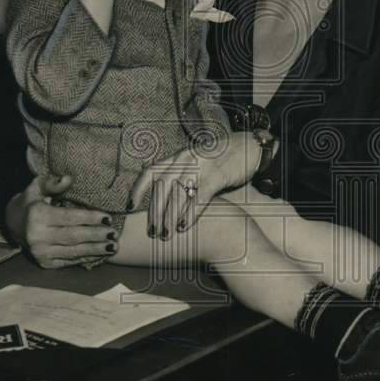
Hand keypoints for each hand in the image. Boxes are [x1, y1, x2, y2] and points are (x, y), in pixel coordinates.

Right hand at [4, 173, 119, 268]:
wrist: (12, 225)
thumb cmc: (30, 202)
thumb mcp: (37, 187)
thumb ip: (52, 182)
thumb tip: (68, 178)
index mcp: (37, 216)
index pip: (69, 218)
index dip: (90, 218)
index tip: (108, 217)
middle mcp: (37, 237)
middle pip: (74, 236)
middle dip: (96, 235)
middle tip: (114, 234)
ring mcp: (40, 252)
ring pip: (73, 252)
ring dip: (95, 250)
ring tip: (112, 246)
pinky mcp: (45, 263)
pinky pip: (69, 261)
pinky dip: (86, 258)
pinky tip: (99, 254)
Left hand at [130, 132, 260, 240]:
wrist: (249, 146)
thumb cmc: (220, 156)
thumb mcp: (194, 159)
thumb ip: (176, 170)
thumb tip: (152, 180)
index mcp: (178, 156)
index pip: (150, 171)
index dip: (138, 190)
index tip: (129, 208)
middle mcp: (185, 158)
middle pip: (162, 187)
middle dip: (155, 212)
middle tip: (151, 231)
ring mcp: (201, 165)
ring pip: (179, 194)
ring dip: (170, 216)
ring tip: (166, 234)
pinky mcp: (217, 174)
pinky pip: (200, 196)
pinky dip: (190, 212)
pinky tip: (184, 226)